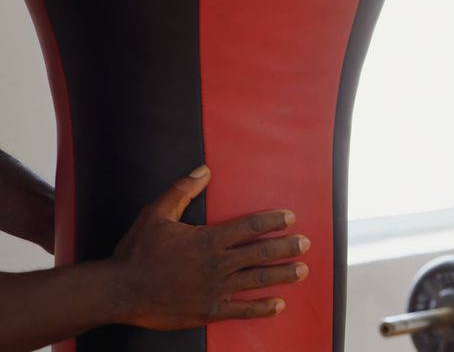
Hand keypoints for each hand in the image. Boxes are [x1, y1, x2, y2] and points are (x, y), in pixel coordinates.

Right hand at [109, 166, 310, 329]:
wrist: (120, 291)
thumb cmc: (137, 251)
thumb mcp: (156, 214)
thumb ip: (182, 190)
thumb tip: (204, 170)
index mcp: (208, 239)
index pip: (249, 226)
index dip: (272, 221)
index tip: (291, 217)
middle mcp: (217, 263)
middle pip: (260, 252)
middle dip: (286, 247)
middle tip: (306, 243)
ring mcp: (215, 288)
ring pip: (257, 280)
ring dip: (282, 275)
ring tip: (302, 271)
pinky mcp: (209, 310)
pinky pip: (242, 310)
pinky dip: (262, 308)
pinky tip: (279, 305)